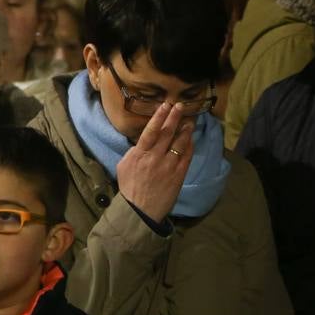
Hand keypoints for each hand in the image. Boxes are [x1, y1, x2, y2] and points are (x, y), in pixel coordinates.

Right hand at [116, 102, 192, 222]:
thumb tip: (142, 142)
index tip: (165, 105)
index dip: (159, 117)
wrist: (140, 209)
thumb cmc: (129, 187)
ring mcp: (169, 166)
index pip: (151, 131)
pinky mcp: (179, 175)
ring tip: (189, 121)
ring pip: (179, 143)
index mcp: (140, 154)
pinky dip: (189, 146)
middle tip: (181, 106)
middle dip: (174, 118)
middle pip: (167, 133)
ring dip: (185, 130)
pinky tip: (191, 139)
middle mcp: (155, 157)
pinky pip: (186, 156)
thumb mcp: (123, 165)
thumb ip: (133, 152)